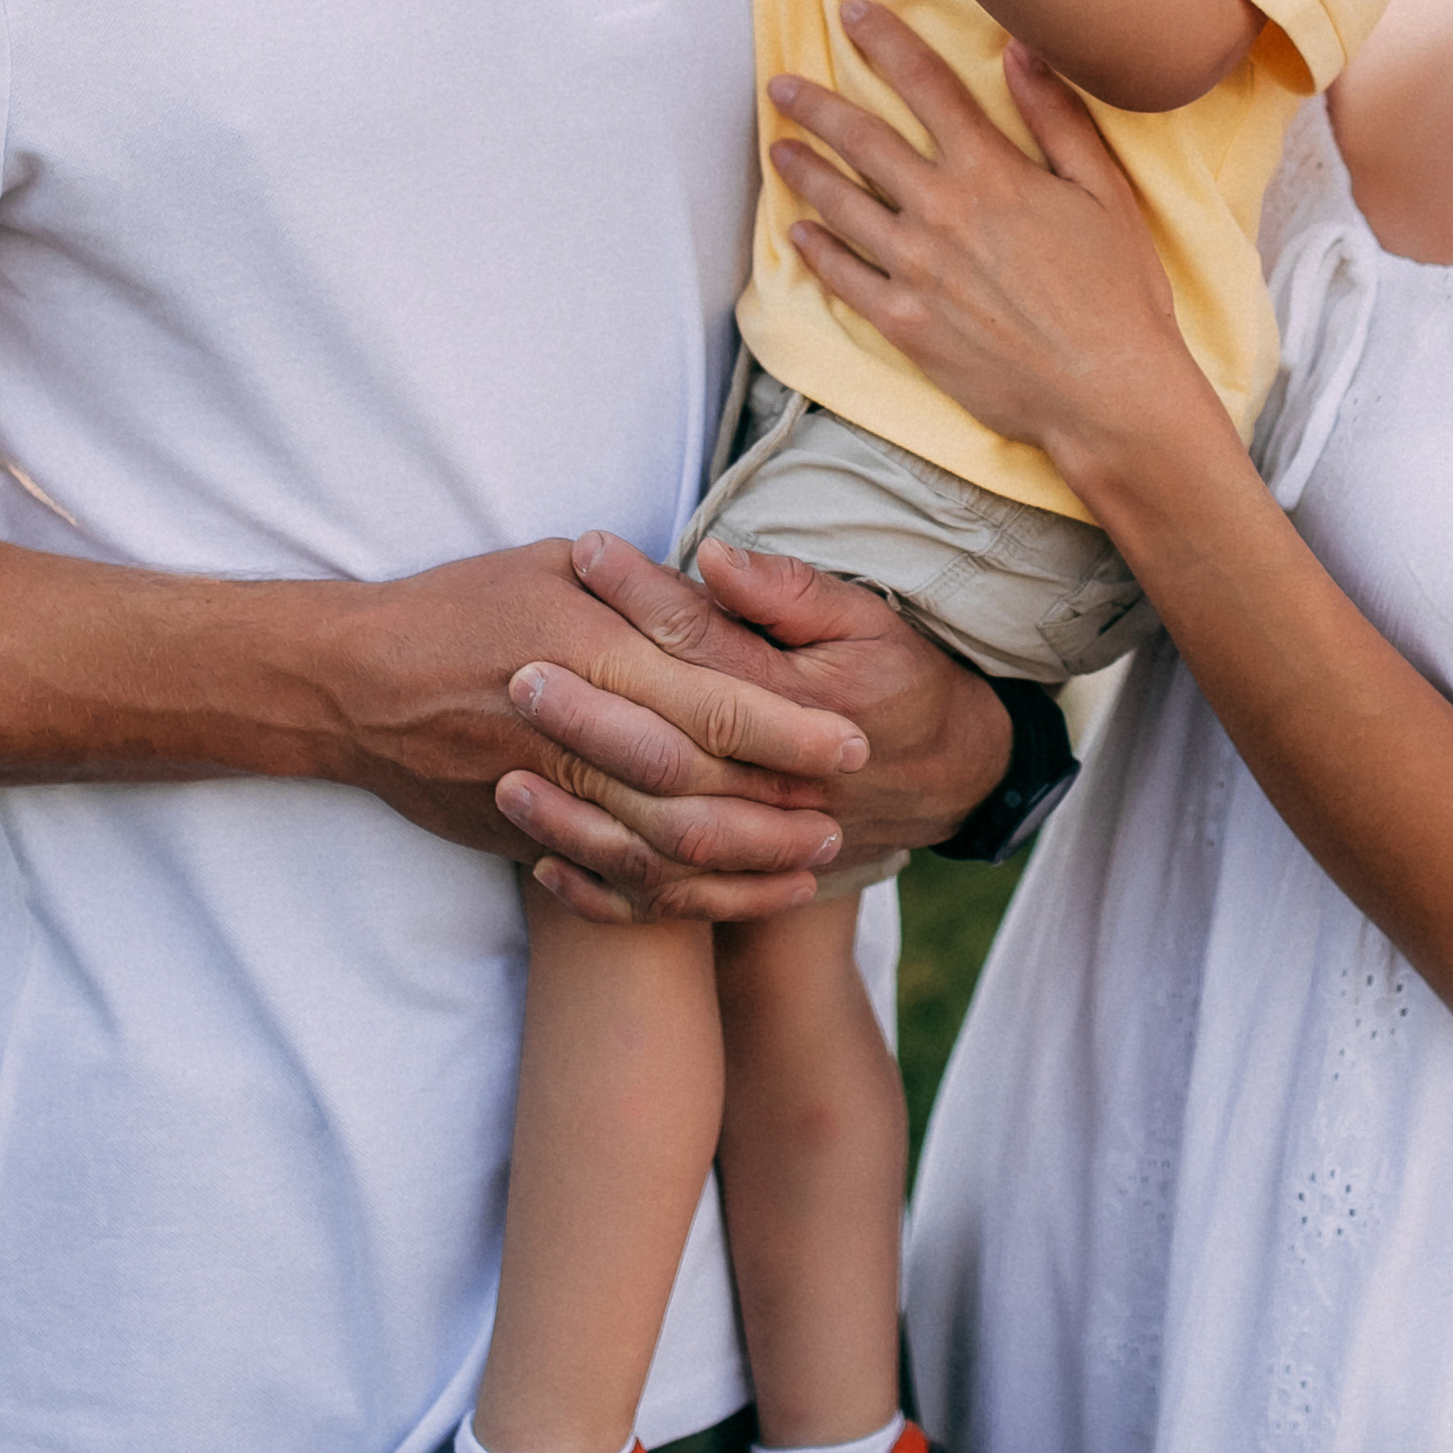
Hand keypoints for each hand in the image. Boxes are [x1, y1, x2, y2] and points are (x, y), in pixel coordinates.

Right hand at [304, 539, 866, 872]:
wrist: (352, 685)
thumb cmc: (460, 604)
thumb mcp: (552, 565)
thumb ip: (642, 593)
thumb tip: (723, 603)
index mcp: (592, 652)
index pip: (713, 701)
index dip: (791, 729)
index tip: (853, 740)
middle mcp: (574, 730)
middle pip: (701, 787)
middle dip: (782, 807)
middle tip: (845, 811)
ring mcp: (547, 793)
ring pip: (663, 847)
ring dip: (745, 863)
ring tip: (809, 860)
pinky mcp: (525, 836)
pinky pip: (612, 881)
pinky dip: (675, 898)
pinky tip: (726, 896)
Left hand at [489, 529, 1015, 922]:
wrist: (949, 776)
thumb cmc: (897, 680)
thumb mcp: (867, 620)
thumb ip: (790, 593)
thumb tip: (716, 556)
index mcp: (805, 705)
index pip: (705, 645)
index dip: (641, 596)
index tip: (584, 553)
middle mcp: (779, 781)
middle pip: (667, 746)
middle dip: (588, 708)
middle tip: (516, 668)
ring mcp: (761, 841)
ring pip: (656, 837)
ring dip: (575, 808)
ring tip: (502, 769)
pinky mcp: (745, 881)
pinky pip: (663, 900)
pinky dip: (599, 887)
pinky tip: (536, 859)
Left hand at [764, 1, 1203, 486]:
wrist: (1108, 392)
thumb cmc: (1119, 293)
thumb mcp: (1105, 192)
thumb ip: (1057, 119)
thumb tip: (1020, 50)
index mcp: (991, 173)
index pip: (927, 86)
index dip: (886, 43)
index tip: (853, 14)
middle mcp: (942, 213)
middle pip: (863, 142)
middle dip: (816, 106)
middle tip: (782, 84)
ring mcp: (916, 270)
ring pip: (841, 206)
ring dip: (804, 171)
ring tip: (778, 148)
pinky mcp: (905, 324)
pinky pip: (845, 278)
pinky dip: (817, 250)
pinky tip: (800, 232)